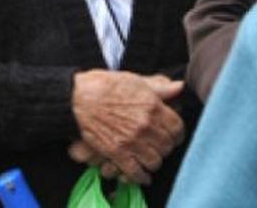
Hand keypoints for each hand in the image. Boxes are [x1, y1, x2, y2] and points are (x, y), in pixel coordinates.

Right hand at [71, 71, 185, 184]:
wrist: (77, 98)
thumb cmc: (104, 86)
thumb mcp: (135, 80)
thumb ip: (159, 87)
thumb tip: (179, 87)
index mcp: (152, 107)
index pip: (177, 128)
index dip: (177, 133)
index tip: (174, 134)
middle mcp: (145, 126)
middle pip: (167, 146)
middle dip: (166, 147)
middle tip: (161, 146)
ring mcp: (131, 141)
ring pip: (155, 161)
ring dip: (154, 161)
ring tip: (150, 157)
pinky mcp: (117, 153)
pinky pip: (136, 172)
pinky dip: (141, 176)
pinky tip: (142, 175)